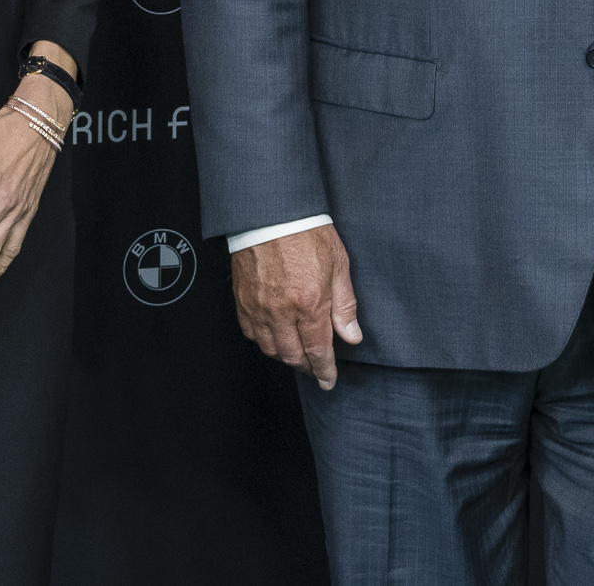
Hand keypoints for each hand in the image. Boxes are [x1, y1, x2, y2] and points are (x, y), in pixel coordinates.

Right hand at [231, 225, 361, 390]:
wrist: (271, 212)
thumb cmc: (307, 232)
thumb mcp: (339, 265)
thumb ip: (344, 306)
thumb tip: (351, 336)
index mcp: (309, 303)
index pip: (318, 351)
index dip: (324, 371)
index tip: (328, 381)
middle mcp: (281, 311)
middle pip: (293, 356)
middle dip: (307, 367)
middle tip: (316, 369)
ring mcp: (258, 308)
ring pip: (270, 349)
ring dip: (286, 357)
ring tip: (298, 354)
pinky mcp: (242, 301)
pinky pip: (251, 334)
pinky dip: (264, 342)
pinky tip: (275, 337)